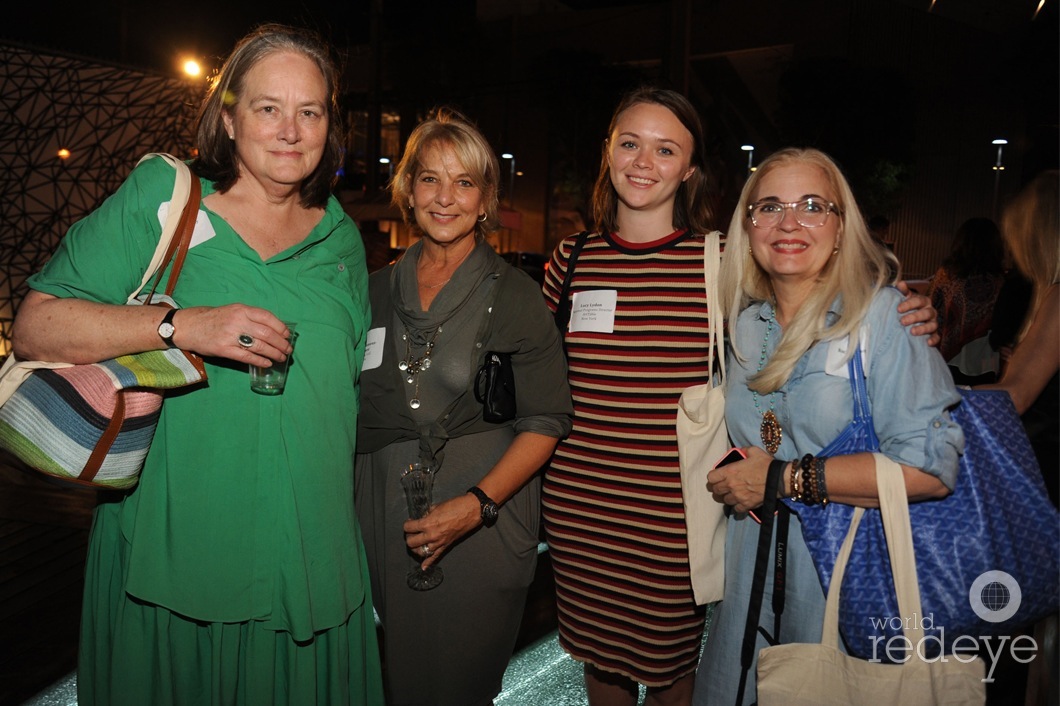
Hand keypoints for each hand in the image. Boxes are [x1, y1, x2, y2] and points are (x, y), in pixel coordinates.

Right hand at [174, 304, 292, 365]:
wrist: (187, 326)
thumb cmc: (212, 318)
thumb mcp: (232, 311)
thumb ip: (249, 317)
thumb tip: (272, 328)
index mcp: (241, 310)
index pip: (267, 317)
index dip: (280, 327)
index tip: (287, 335)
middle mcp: (237, 321)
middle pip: (267, 333)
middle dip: (281, 343)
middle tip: (288, 350)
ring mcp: (231, 336)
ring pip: (259, 346)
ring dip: (274, 353)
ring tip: (281, 358)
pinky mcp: (224, 349)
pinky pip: (246, 357)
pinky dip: (259, 361)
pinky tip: (267, 363)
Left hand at [403, 492, 479, 568]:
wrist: (471, 511)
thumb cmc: (455, 506)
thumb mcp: (436, 506)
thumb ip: (426, 514)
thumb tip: (422, 518)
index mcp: (427, 523)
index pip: (409, 528)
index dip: (407, 524)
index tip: (410, 522)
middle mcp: (431, 535)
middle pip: (411, 542)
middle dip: (409, 536)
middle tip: (412, 531)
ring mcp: (439, 543)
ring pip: (420, 552)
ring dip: (416, 547)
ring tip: (416, 542)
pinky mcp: (446, 546)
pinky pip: (435, 557)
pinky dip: (428, 563)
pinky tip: (423, 567)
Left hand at [706, 446, 774, 513]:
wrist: (779, 479)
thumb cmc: (766, 464)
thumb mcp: (754, 451)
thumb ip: (743, 450)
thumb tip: (740, 451)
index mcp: (730, 471)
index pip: (710, 478)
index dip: (713, 477)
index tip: (717, 477)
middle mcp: (731, 485)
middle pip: (715, 490)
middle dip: (718, 488)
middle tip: (723, 486)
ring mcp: (738, 496)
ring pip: (724, 500)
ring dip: (727, 497)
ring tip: (733, 494)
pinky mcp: (746, 505)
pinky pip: (736, 509)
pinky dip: (737, 506)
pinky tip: (741, 502)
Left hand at [894, 282, 939, 346]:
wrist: (913, 321)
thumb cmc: (908, 308)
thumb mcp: (905, 299)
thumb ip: (903, 292)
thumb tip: (900, 283)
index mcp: (923, 302)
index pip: (918, 300)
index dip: (909, 304)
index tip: (898, 309)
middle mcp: (930, 311)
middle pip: (925, 313)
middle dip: (914, 317)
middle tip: (902, 321)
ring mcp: (933, 323)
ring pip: (932, 325)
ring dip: (923, 328)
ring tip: (912, 332)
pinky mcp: (934, 334)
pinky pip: (937, 336)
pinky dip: (934, 339)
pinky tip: (928, 342)